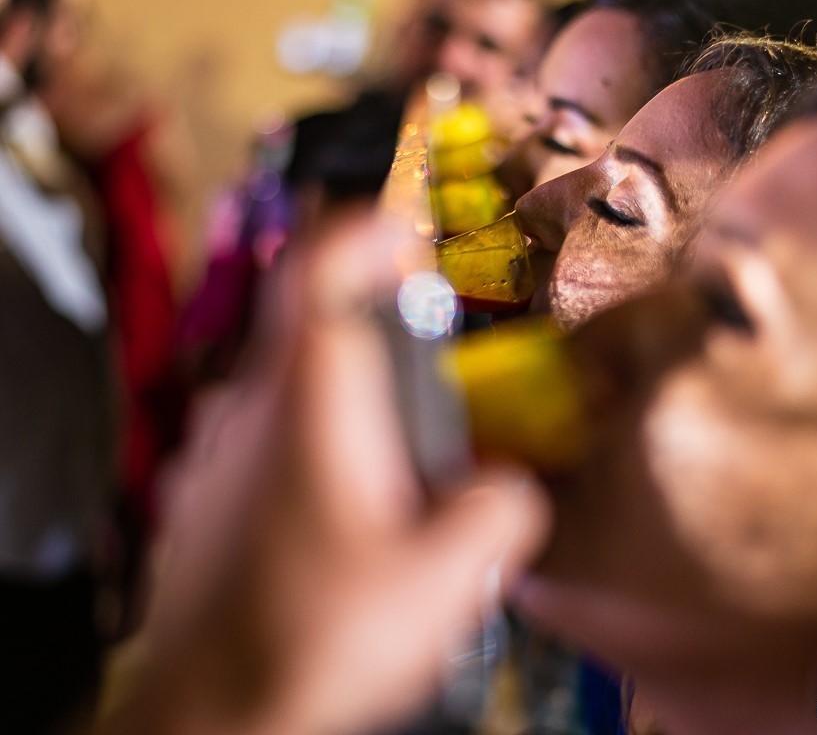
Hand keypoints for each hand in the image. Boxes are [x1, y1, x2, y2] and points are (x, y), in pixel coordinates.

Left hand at [98, 213, 549, 734]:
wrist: (207, 716)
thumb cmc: (314, 638)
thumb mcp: (444, 582)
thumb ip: (501, 512)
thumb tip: (513, 486)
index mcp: (309, 402)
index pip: (321, 262)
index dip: (371, 227)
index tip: (416, 236)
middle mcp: (249, 408)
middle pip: (315, 321)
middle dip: (386, 333)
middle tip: (442, 381)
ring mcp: (217, 449)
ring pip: (293, 384)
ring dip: (354, 398)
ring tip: (406, 467)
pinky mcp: (206, 492)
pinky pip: (270, 435)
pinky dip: (320, 444)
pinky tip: (352, 517)